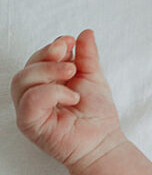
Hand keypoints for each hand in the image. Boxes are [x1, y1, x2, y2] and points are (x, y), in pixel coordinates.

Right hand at [10, 30, 123, 168]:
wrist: (104, 142)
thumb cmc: (97, 115)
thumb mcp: (93, 77)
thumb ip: (87, 56)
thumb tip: (86, 32)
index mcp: (44, 84)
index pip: (36, 59)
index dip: (50, 47)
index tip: (69, 42)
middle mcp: (32, 96)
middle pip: (26, 67)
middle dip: (48, 57)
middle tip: (71, 63)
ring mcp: (28, 110)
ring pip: (22, 80)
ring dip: (49, 72)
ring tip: (73, 76)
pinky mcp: (29, 123)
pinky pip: (30, 99)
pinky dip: (52, 92)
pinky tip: (72, 97)